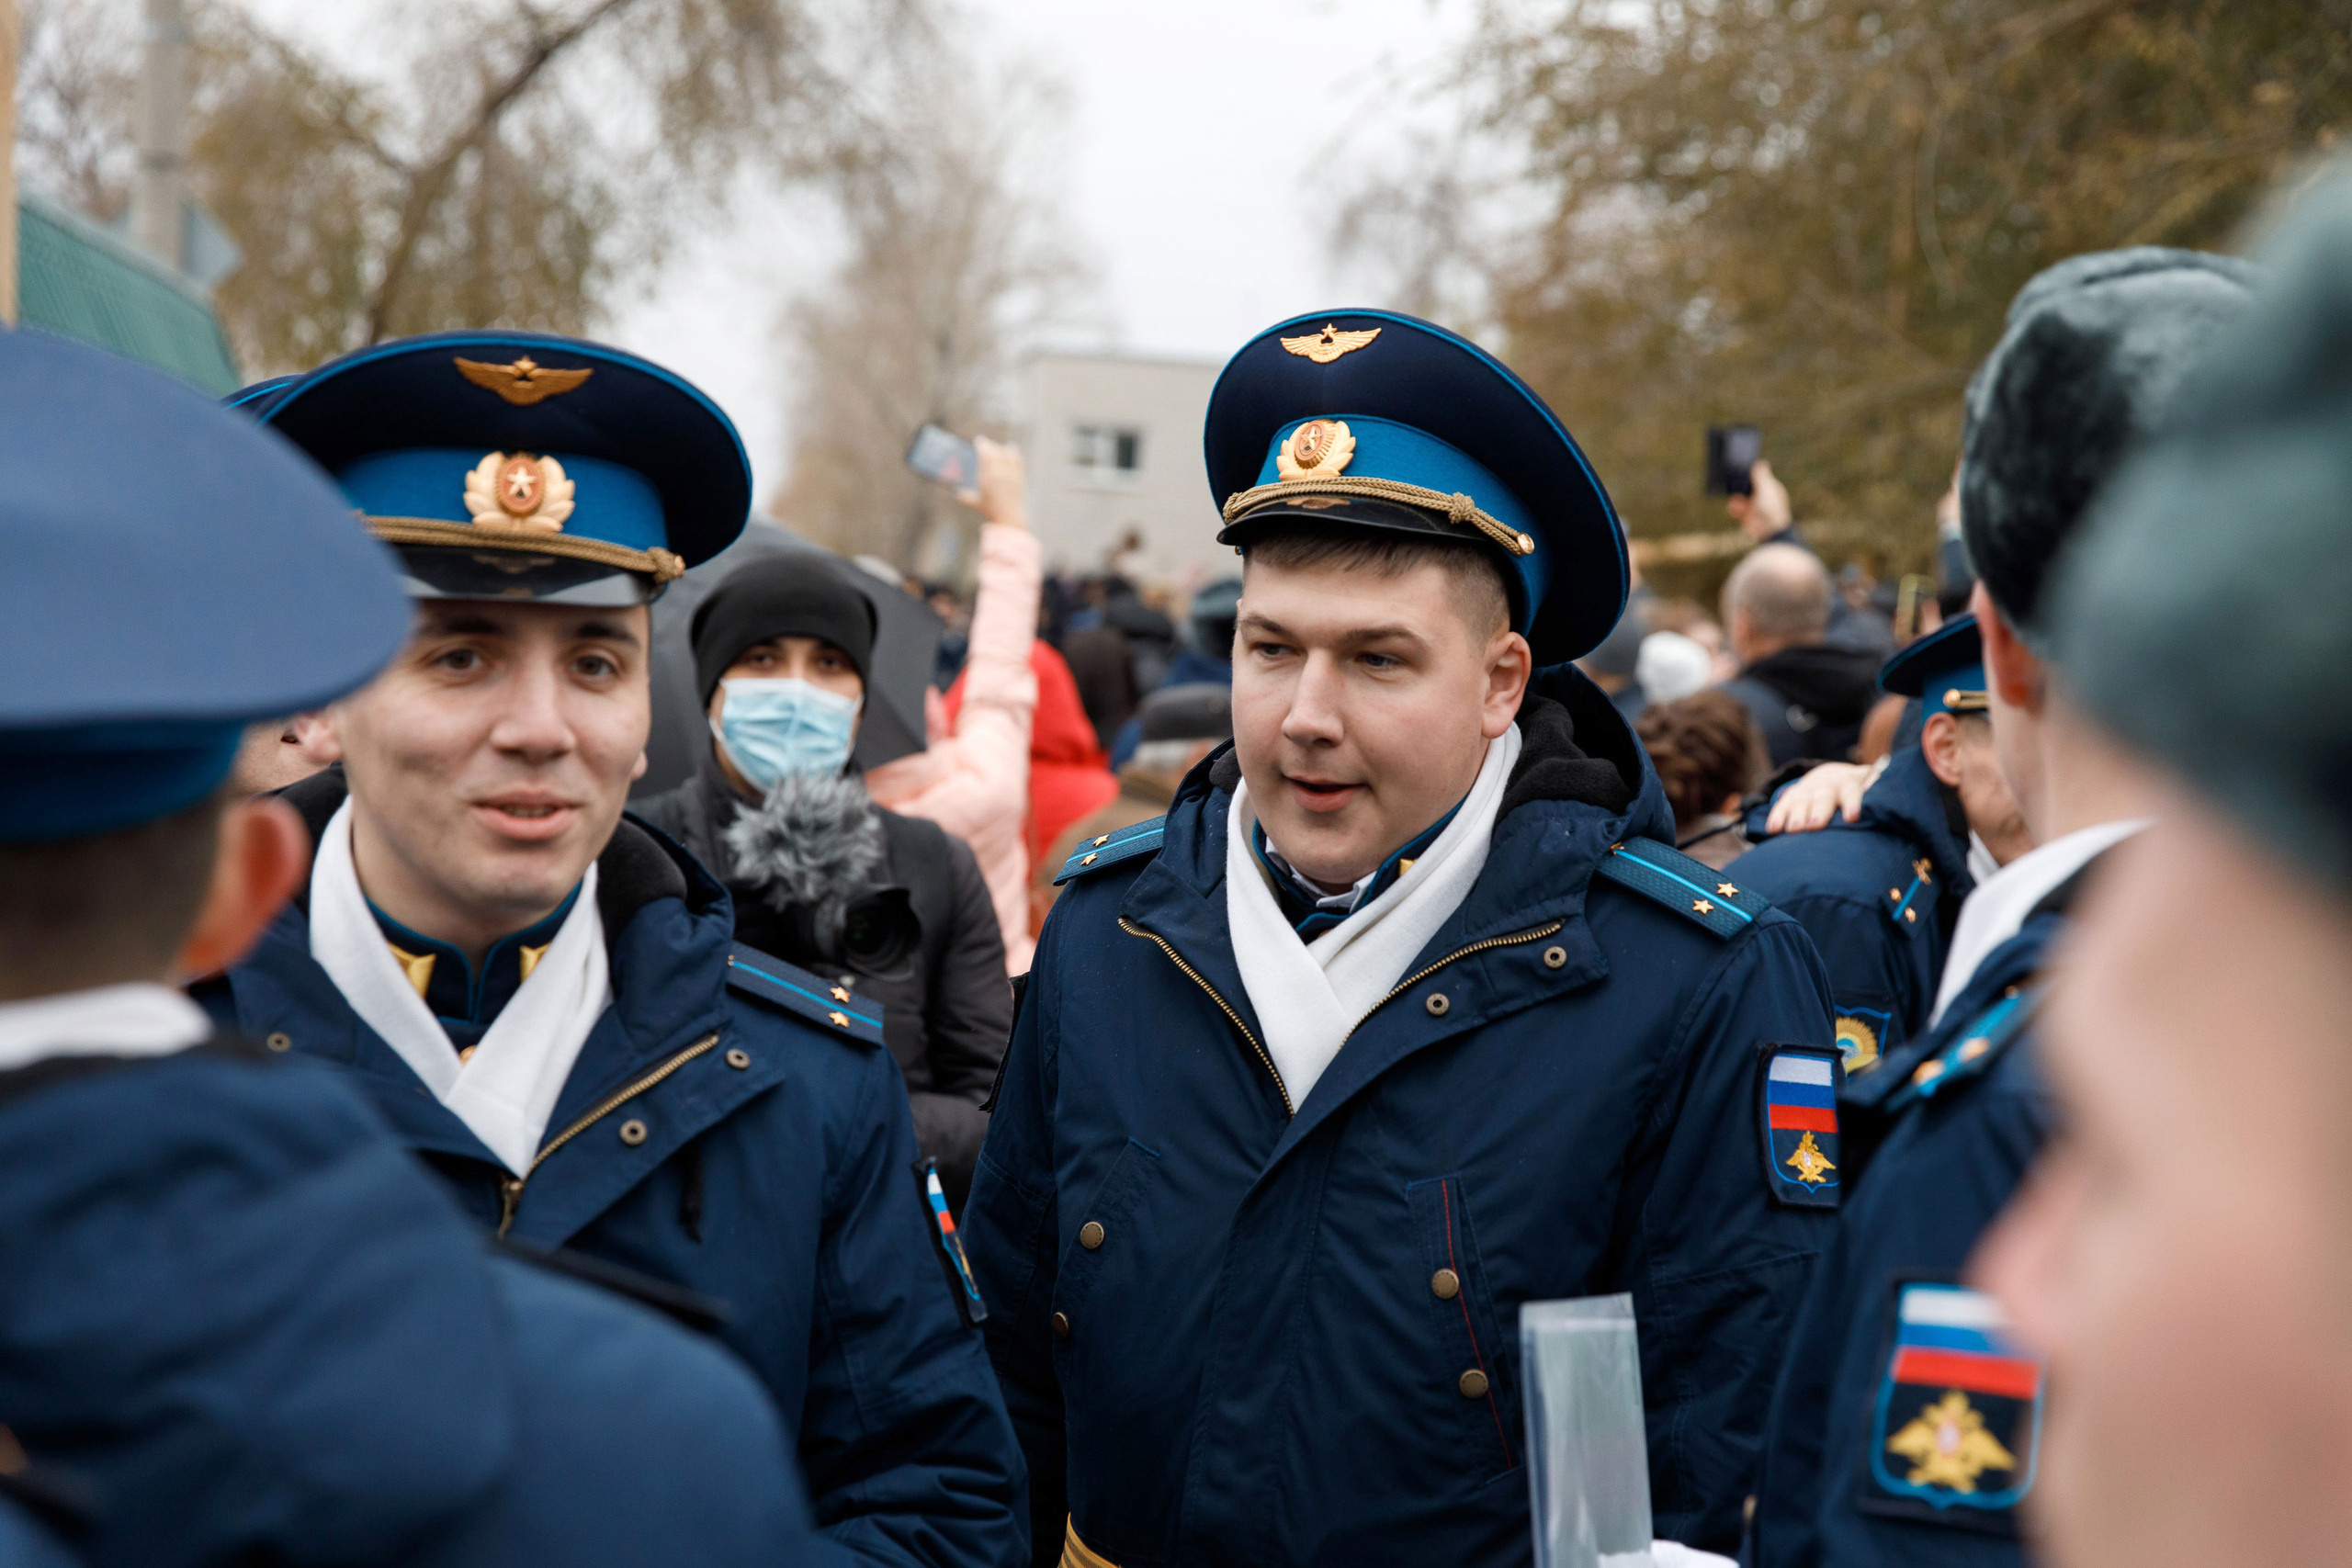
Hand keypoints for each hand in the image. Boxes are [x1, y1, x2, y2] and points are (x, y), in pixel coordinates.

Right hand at [957, 435, 1026, 531]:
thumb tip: (957, 493)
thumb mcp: (976, 503)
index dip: (982, 446)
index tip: (979, 441)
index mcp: (987, 477)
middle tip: (985, 443)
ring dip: (1000, 449)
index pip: (984, 455)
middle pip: (995, 453)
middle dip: (989, 446)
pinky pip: (1016, 461)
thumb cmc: (991, 511)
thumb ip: (966, 497)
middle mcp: (999, 474)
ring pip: (1005, 455)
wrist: (1009, 517)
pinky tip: (1011, 447)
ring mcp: (1010, 475)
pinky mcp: (1018, 477)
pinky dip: (1013, 453)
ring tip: (995, 447)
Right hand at [1727, 459, 1793, 540]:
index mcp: (1772, 490)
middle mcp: (1764, 499)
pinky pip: (1739, 511)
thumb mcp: (1765, 488)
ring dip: (1736, 500)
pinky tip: (1733, 508)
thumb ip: (1761, 476)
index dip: (1751, 476)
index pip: (1761, 479)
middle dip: (1741, 488)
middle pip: (1749, 489)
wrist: (1769, 530)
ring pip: (1742, 500)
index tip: (1742, 472)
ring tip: (1734, 500)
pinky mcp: (1749, 518)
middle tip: (1732, 484)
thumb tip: (1760, 463)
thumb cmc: (1771, 508)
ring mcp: (1756, 509)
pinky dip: (1735, 509)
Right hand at [1764, 756, 1884, 834]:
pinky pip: (1783, 803)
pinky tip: (1773, 829)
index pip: (1853, 789)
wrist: (1837, 777)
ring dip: (1797, 814)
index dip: (1852, 802)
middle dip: (1819, 810)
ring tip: (1793, 830)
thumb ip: (1882, 801)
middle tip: (1815, 826)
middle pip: (1824, 795)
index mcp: (1853, 783)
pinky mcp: (1794, 795)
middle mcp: (1830, 783)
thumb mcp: (1874, 793)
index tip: (1852, 817)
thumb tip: (1904, 814)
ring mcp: (1810, 788)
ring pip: (1802, 799)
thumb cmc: (1862, 797)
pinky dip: (1777, 815)